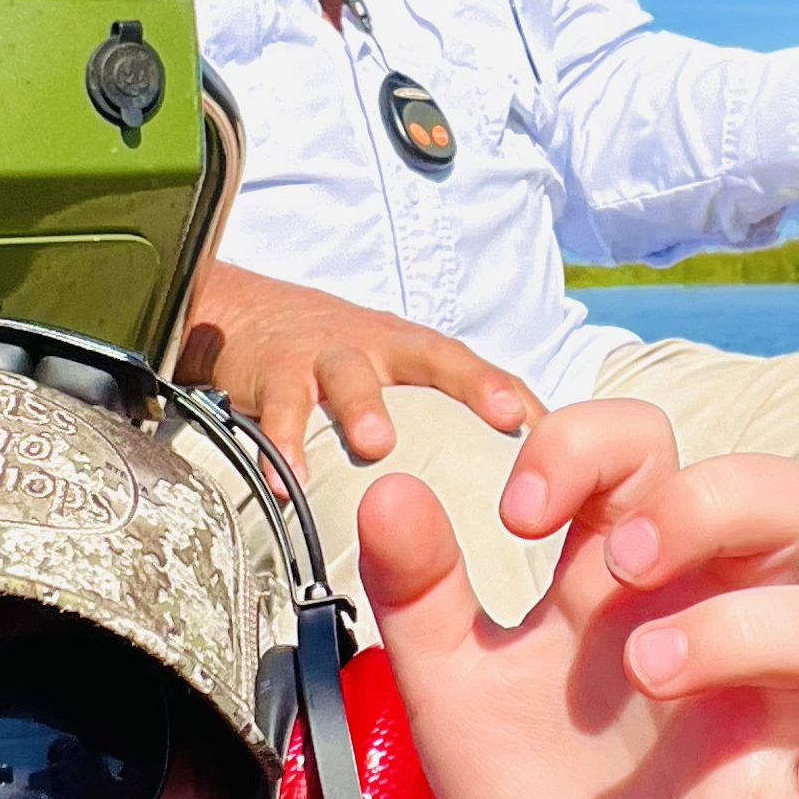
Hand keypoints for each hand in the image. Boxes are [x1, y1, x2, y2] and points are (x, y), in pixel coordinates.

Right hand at [179, 257, 535, 462]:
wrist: (246, 316)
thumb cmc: (339, 360)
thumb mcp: (394, 374)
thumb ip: (440, 415)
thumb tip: (505, 478)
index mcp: (416, 352)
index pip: (479, 368)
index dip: (518, 393)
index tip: (553, 427)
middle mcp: (380, 348)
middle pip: (433, 356)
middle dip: (473, 383)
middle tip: (505, 417)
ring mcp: (326, 357)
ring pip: (350, 375)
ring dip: (365, 407)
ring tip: (376, 445)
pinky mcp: (273, 373)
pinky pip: (277, 410)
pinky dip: (280, 445)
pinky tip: (285, 483)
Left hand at [356, 399, 798, 798]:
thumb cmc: (536, 787)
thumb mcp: (453, 687)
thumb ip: (418, 594)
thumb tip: (387, 490)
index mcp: (633, 587)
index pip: (657, 451)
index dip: (595, 446)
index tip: (520, 516)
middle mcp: (717, 636)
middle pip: (789, 500)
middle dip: (710, 503)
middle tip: (619, 563)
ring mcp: (756, 735)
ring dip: (744, 631)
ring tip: (646, 671)